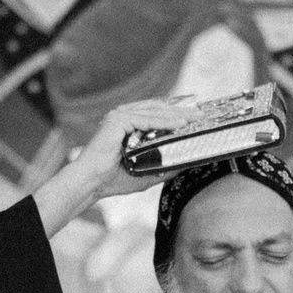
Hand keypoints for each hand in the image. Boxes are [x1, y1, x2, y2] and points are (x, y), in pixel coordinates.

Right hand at [32, 97, 203, 233]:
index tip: (196, 117)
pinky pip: (145, 120)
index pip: (156, 114)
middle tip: (201, 115)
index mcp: (128, 125)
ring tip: (195, 119)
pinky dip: (163, 122)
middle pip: (157, 110)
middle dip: (181, 111)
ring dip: (176, 115)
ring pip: (154, 113)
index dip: (176, 113)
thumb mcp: (148, 172)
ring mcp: (119, 116)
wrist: (91, 183)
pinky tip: (179, 124)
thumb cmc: (114, 179)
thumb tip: (189, 163)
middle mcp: (123, 116)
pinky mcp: (116, 120)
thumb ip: (166, 166)